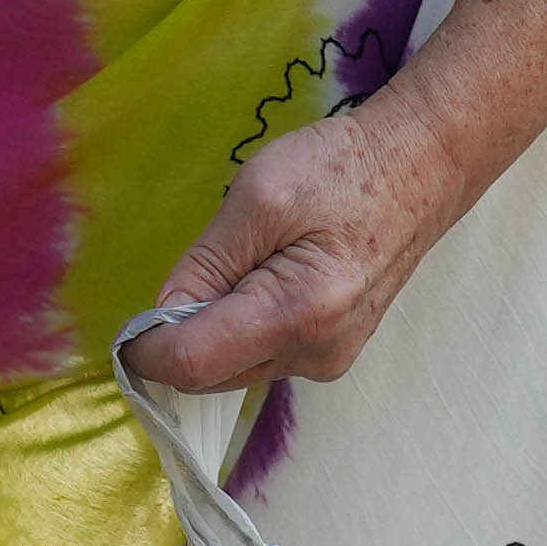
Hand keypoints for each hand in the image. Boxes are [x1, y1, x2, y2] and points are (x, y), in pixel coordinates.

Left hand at [132, 102, 467, 396]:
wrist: (420, 169)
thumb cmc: (342, 170)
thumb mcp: (258, 198)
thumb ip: (205, 264)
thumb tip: (162, 318)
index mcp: (297, 313)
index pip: (193, 364)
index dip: (146, 348)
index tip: (126, 325)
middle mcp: (315, 355)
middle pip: (210, 377)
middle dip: (179, 339)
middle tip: (189, 277)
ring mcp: (327, 361)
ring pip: (233, 370)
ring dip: (210, 334)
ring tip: (241, 266)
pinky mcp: (330, 354)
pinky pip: (260, 357)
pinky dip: (239, 331)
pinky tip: (261, 280)